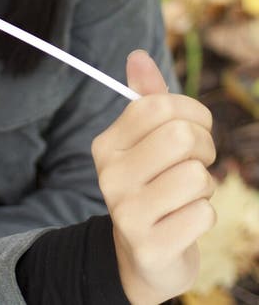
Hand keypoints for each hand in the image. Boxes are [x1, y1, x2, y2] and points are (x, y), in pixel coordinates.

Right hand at [91, 50, 216, 304]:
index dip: (192, 111)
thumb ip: (145, 98)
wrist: (143, 256)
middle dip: (205, 147)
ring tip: (190, 193)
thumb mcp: (145, 141)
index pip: (157, 105)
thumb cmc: (152, 184)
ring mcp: (126, 213)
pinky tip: (186, 221)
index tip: (197, 126)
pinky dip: (205, 216)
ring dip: (205, 185)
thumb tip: (138, 55)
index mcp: (106, 144)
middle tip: (199, 161)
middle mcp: (109, 175)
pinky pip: (203, 214)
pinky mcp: (150, 247)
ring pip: (196, 176)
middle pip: (181, 137)